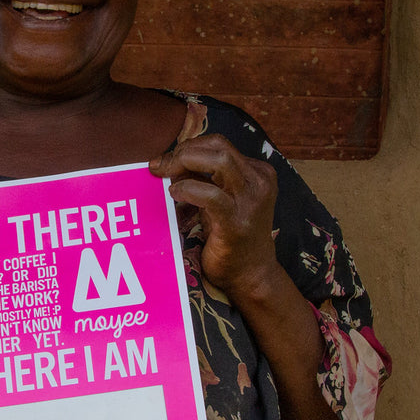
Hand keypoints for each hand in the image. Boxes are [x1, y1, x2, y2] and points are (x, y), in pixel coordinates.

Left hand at [150, 134, 283, 301]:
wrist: (251, 275)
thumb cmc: (232, 237)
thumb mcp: (223, 200)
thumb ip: (206, 179)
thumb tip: (172, 161)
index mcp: (257, 172)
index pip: (219, 144)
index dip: (189, 146)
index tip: (167, 159)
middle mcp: (258, 181)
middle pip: (218, 146)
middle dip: (184, 151)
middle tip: (161, 166)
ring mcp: (251, 200)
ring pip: (219, 160)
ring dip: (184, 162)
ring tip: (166, 176)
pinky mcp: (237, 221)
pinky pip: (210, 195)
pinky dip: (187, 189)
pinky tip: (174, 194)